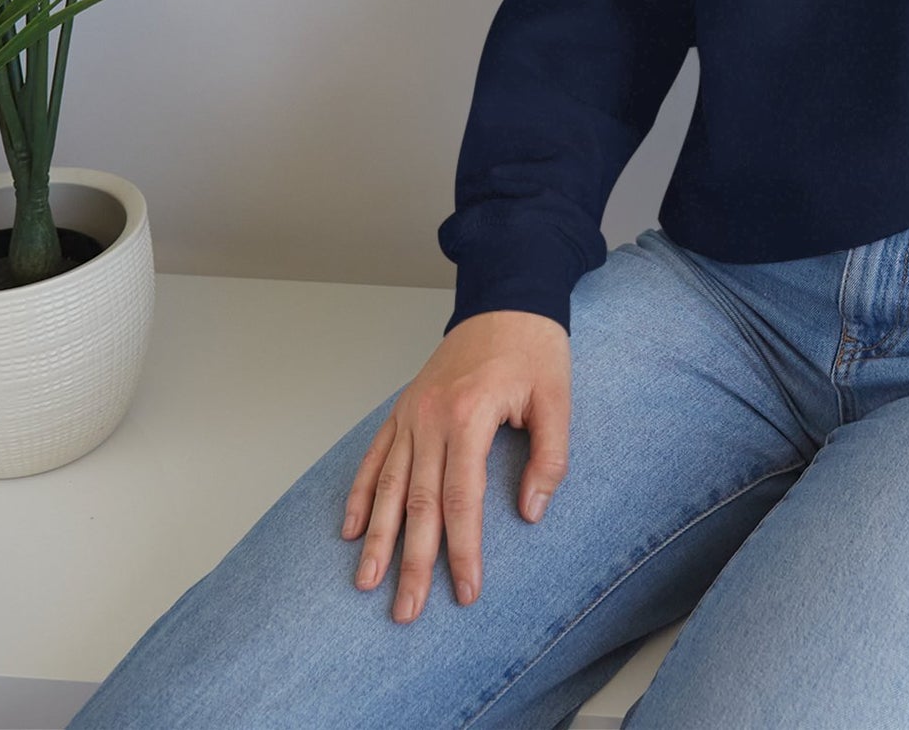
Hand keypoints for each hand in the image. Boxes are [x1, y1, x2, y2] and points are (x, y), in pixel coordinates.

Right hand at [342, 308, 569, 622]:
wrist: (507, 298)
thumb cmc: (535, 348)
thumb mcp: (557, 399)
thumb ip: (549, 457)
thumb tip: (530, 513)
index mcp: (470, 416)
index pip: (462, 499)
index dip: (463, 550)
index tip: (465, 590)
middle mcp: (431, 417)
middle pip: (417, 502)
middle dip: (411, 561)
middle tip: (406, 611)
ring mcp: (412, 413)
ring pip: (387, 485)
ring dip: (376, 537)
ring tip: (366, 583)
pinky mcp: (404, 408)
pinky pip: (375, 456)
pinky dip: (360, 493)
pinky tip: (351, 528)